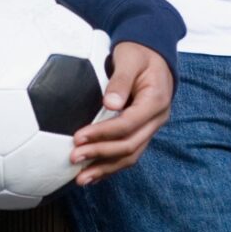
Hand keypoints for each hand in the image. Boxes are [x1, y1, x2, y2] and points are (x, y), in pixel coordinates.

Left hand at [70, 42, 173, 185]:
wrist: (155, 53)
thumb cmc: (138, 53)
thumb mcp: (129, 58)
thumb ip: (120, 80)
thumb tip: (109, 103)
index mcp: (156, 101)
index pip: (128, 124)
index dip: (102, 133)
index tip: (78, 137)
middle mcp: (157, 119)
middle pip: (130, 145)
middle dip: (100, 154)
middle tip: (73, 158)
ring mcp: (151, 127)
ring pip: (130, 155)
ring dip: (105, 168)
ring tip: (81, 179)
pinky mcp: (143, 131)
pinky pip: (129, 153)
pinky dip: (111, 165)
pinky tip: (93, 174)